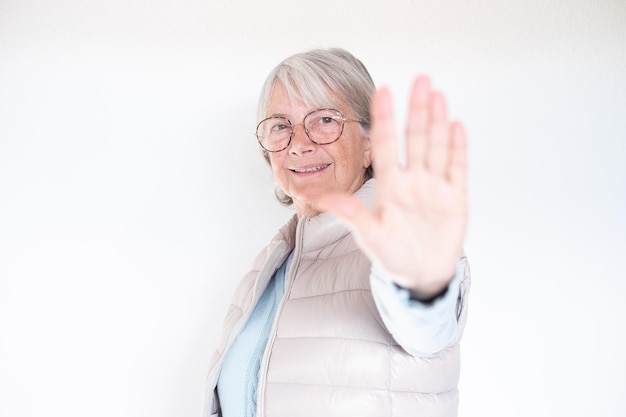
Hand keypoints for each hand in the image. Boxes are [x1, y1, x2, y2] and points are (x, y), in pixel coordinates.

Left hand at [317, 75, 467, 296]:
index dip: (384, 118)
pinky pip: (457, 168)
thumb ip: (350, 214)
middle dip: (416, 109)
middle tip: (420, 78)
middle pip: (414, 138)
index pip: (385, 145)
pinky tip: (456, 126)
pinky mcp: (455, 197)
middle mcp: (412, 180)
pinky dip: (457, 148)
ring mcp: (434, 186)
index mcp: (389, 186)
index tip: (382, 90)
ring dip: (437, 122)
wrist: (420, 275)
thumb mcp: (369, 235)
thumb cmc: (392, 255)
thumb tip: (318, 198)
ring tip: (436, 95)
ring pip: (435, 147)